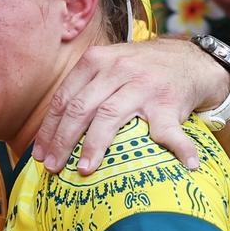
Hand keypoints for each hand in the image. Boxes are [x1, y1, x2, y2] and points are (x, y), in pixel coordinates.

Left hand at [32, 38, 229, 174]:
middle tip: (53, 167)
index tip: (39, 154)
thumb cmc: (139, 71)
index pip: (63, 99)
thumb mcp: (107, 66)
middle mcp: (117, 70)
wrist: (190, 60)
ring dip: (95, 146)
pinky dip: (177, 149)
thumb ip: (82, 89)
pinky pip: (169, 131)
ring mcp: (143, 86)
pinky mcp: (168, 102)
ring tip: (85, 170)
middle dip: (62, 141)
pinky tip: (183, 166)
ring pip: (110, 116)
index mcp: (95, 61)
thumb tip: (51, 131)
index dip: (49, 129)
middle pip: (80, 109)